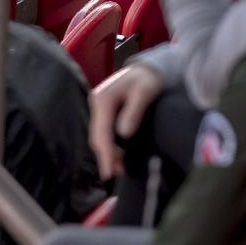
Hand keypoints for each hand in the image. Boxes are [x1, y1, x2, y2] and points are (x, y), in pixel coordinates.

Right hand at [88, 64, 163, 180]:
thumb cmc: (148, 79)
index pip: (101, 133)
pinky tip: (120, 156)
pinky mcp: (105, 112)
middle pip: (97, 137)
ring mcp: (100, 108)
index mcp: (102, 100)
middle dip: (105, 157)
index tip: (108, 174)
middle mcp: (97, 104)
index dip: (105, 155)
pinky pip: (105, 132)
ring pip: (100, 136)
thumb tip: (124, 134)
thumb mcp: (144, 92)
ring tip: (119, 169)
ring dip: (108, 153)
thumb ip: (133, 112)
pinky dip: (111, 146)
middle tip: (115, 175)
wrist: (149, 69)